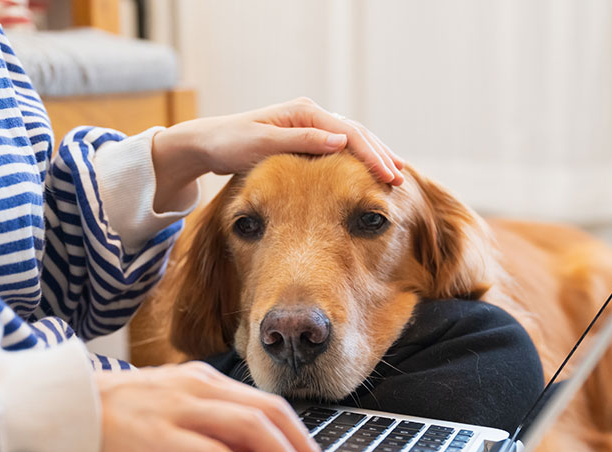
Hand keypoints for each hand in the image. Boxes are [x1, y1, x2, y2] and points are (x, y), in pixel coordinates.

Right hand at [95, 361, 332, 451]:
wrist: (64, 404)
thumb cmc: (120, 411)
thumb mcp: (176, 408)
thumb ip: (215, 425)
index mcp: (205, 380)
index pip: (269, 403)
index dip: (301, 434)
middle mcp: (198, 387)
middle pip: (269, 412)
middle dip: (303, 447)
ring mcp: (178, 407)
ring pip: (250, 427)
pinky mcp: (157, 433)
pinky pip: (211, 451)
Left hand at [151, 97, 404, 211]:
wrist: (210, 143)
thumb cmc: (232, 144)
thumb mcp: (265, 143)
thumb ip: (303, 141)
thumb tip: (341, 141)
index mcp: (305, 112)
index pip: (348, 133)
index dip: (371, 155)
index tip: (388, 175)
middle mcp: (311, 115)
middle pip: (356, 133)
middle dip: (380, 155)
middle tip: (400, 178)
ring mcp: (310, 126)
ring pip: (352, 139)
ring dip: (374, 156)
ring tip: (396, 173)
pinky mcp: (306, 139)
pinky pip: (341, 148)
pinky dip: (359, 158)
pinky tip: (371, 170)